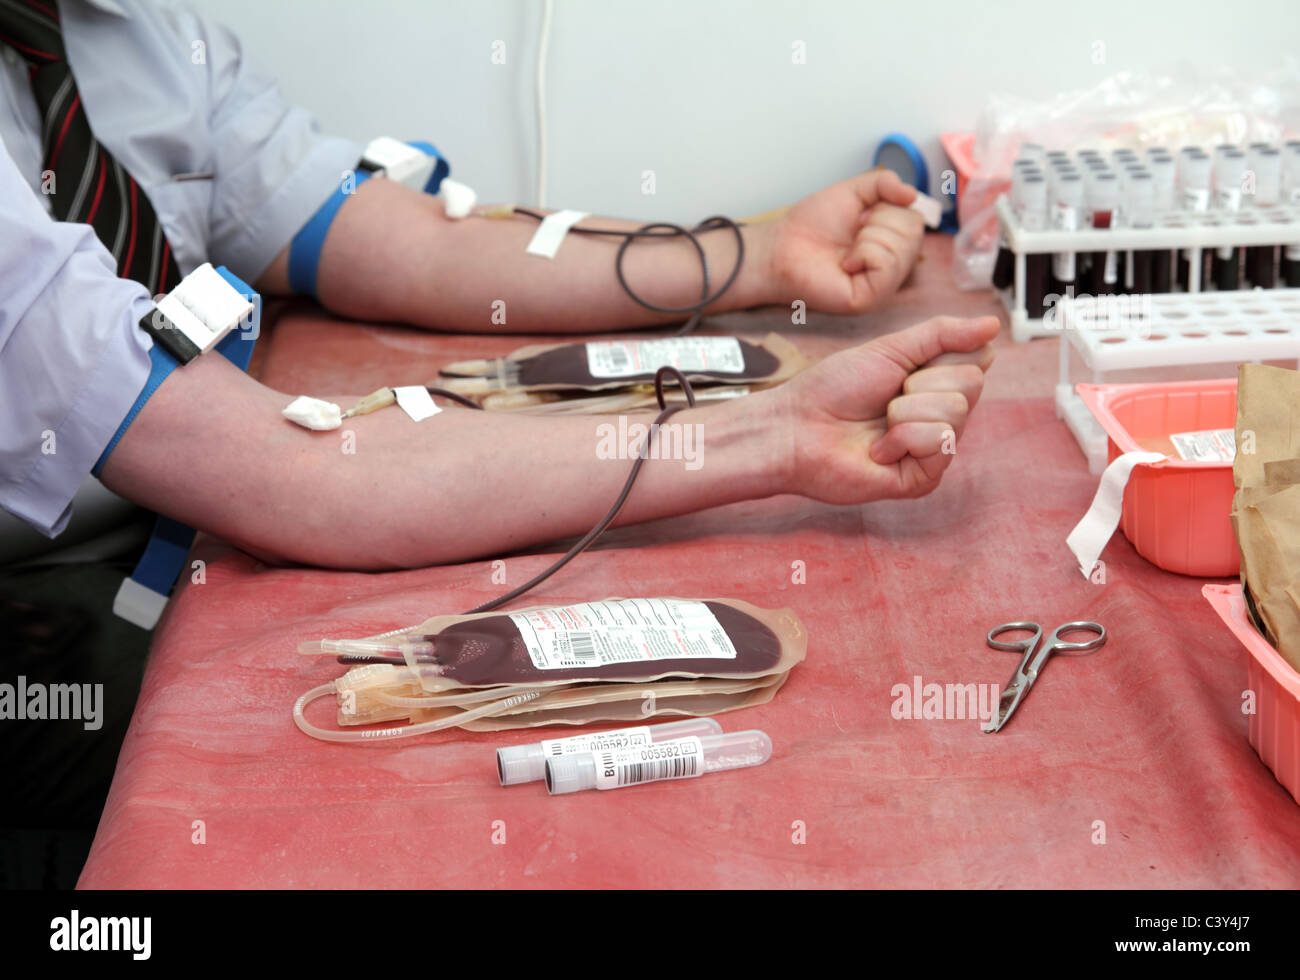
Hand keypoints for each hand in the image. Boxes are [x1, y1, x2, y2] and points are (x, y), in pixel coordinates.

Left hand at [760, 170, 925, 313]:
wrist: (781, 246)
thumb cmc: (812, 225)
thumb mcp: (853, 192)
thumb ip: (884, 184)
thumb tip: (913, 194)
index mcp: (892, 241)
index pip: (916, 218)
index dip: (887, 208)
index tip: (859, 216)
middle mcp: (893, 264)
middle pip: (914, 232)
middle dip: (879, 221)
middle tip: (852, 232)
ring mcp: (884, 284)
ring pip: (902, 248)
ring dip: (869, 238)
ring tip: (846, 250)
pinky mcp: (871, 298)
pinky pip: (888, 267)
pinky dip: (865, 254)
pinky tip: (846, 263)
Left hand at [772, 316, 998, 502]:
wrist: (797, 427)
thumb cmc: (834, 389)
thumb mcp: (890, 349)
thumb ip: (942, 335)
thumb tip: (993, 324)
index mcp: (937, 384)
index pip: (977, 359)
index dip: (939, 356)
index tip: (903, 368)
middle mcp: (942, 417)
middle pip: (972, 384)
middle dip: (920, 383)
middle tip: (886, 398)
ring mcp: (935, 450)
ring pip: (957, 411)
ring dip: (906, 411)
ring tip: (879, 424)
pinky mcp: (924, 478)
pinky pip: (941, 442)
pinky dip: (903, 437)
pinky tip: (879, 450)